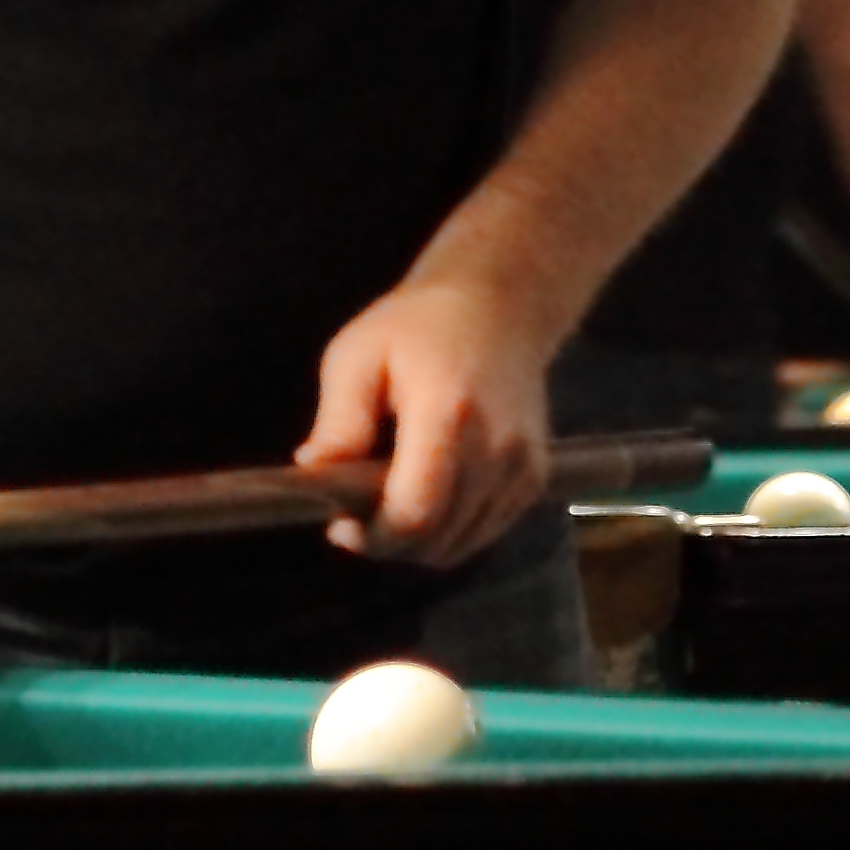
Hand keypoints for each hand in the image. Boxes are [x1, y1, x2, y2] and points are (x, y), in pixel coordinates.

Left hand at [297, 275, 554, 568]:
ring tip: (383, 509)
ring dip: (419, 543)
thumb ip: (339, 422)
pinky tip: (422, 501)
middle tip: (353, 521)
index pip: (415, 511)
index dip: (374, 536)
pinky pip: (486, 530)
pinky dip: (450, 532)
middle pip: (439, 539)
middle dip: (389, 543)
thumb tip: (314, 473)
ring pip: (464, 543)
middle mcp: (496, 451)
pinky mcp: (536, 477)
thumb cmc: (416, 325)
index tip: (339, 529)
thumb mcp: (356, 356)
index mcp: (447, 415)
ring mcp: (523, 468)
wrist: (500, 306)